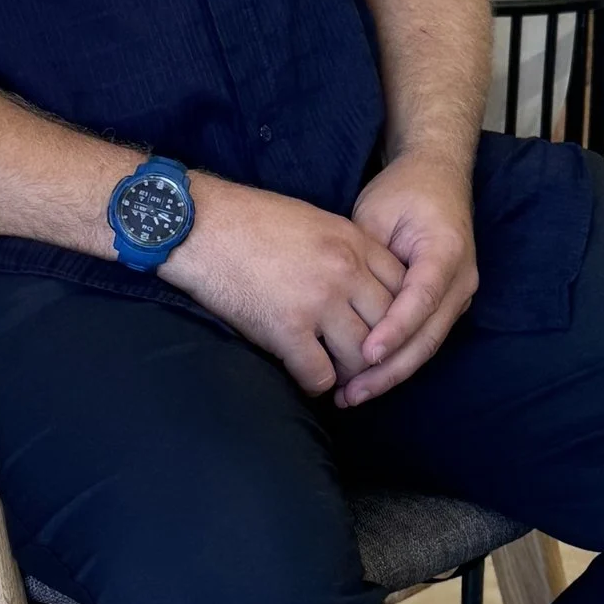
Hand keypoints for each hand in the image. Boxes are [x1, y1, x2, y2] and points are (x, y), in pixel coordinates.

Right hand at [165, 180, 408, 397]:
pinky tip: (303, 376)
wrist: (199, 224)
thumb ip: (344, 250)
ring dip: (350, 373)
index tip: (382, 329)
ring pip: (362, 357)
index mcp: (353, 241)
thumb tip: (360, 282)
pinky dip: (315, 384)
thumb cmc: (247, 219)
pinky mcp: (286, 328)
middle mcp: (345, 271)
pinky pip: (320, 375)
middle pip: (390, 326)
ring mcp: (317, 300)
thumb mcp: (312, 220)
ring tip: (335, 374)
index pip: (403, 288)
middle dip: (380, 350)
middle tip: (362, 363)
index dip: (397, 316)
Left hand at [334, 153, 477, 405]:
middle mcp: (461, 279)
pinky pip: (424, 339)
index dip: (394, 330)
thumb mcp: (376, 214)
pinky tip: (367, 379)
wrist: (437, 176)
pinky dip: (397, 361)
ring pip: (427, 346)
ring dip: (391, 374)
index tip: (365, 355)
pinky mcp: (446, 305)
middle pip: (428, 336)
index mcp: (446, 251)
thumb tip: (342, 300)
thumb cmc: (403, 191)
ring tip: (352, 396)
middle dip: (389, 370)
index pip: (420, 299)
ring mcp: (458, 295)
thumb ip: (365, 257)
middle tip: (350, 393)